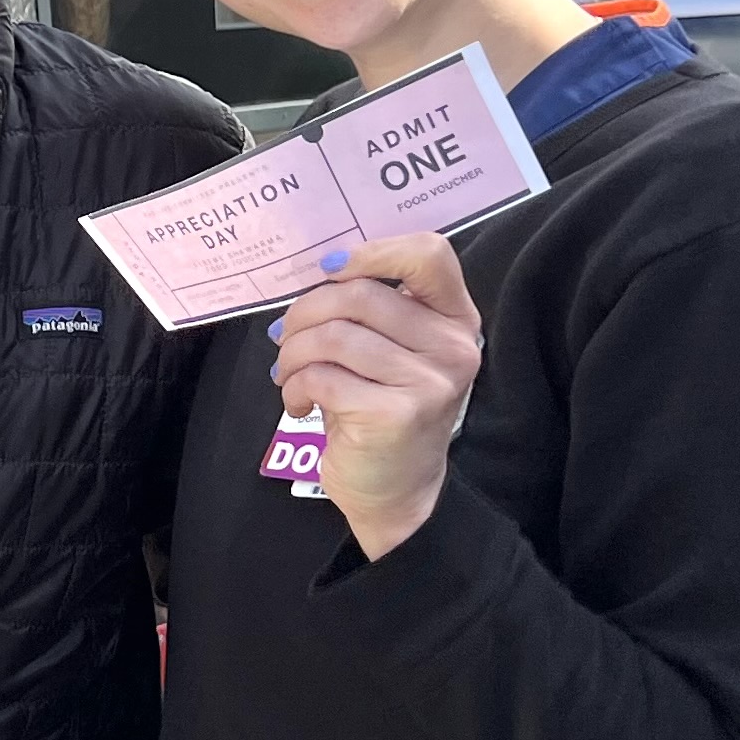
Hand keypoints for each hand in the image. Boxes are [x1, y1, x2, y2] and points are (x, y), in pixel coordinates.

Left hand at [270, 231, 483, 560]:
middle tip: (284, 339)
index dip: (372, 251)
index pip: (430, 254)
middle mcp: (453, 346)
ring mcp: (430, 381)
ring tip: (286, 375)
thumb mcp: (389, 351)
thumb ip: (368, 309)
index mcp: (455, 318)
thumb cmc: (381, 407)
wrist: (396, 488)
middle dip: (303, 313)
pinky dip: (294, 386)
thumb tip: (309, 278)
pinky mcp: (397, 414)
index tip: (329, 270)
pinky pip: (322, 377)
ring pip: (334, 335)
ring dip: (292, 354)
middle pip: (360, 294)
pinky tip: (298, 403)